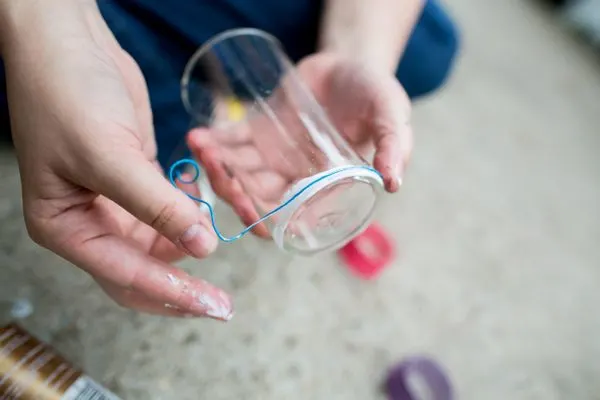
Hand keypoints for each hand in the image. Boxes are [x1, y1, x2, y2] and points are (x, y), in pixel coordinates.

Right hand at [2, 1, 231, 319]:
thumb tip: (201, 249)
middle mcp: (88, 222)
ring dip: (188, 236)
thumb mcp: (110, 155)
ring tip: (210, 216)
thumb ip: (157, 206)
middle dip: (182, 284)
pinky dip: (187, 208)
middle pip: (141, 270)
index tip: (213, 306)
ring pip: (159, 241)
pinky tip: (199, 191)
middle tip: (223, 302)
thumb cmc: (69, 96)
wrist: (69, 42)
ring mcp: (111, 202)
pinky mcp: (134, 180)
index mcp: (65, 227)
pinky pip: (167, 210)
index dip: (172, 293)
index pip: (125, 276)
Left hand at [187, 52, 412, 236]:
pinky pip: (231, 143)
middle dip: (234, 192)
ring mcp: (272, 156)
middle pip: (257, 197)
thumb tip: (393, 183)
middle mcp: (295, 178)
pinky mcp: (257, 132)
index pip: (294, 215)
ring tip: (201, 147)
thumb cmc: (374, 93)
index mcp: (324, 186)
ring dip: (217, 166)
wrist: (349, 62)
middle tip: (218, 174)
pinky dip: (213, 143)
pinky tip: (199, 137)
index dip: (272, 220)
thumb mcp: (391, 115)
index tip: (254, 219)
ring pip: (238, 172)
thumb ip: (394, 145)